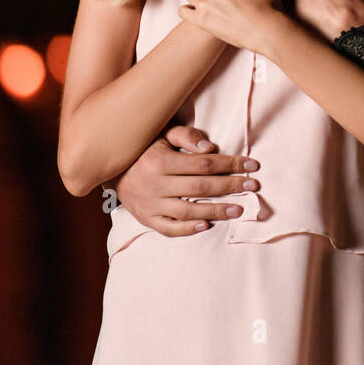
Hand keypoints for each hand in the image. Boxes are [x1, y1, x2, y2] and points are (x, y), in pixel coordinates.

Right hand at [114, 125, 260, 237]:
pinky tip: (206, 226)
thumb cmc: (144, 148)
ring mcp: (150, 204)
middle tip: (253, 186)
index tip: (252, 166)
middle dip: (230, 186)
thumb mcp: (162, 134)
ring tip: (239, 209)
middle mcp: (155, 184)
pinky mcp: (146, 219)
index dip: (231, 164)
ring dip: (215, 211)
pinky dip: (188, 229)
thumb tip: (210, 148)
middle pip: (200, 188)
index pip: (204, 164)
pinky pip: (168, 228)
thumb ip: (186, 137)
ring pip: (187, 211)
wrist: (110, 168)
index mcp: (161, 161)